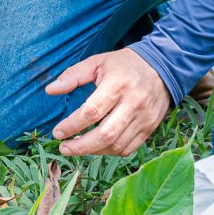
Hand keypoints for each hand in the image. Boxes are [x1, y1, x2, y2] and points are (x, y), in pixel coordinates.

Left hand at [46, 48, 170, 156]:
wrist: (163, 67)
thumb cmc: (124, 65)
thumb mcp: (97, 62)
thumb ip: (73, 75)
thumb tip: (50, 90)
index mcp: (117, 84)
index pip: (92, 111)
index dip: (72, 125)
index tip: (57, 132)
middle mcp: (133, 103)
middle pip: (105, 134)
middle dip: (81, 146)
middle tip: (64, 148)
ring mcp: (143, 118)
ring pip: (116, 145)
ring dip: (93, 151)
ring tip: (77, 148)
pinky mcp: (150, 128)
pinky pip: (128, 148)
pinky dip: (109, 152)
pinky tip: (96, 147)